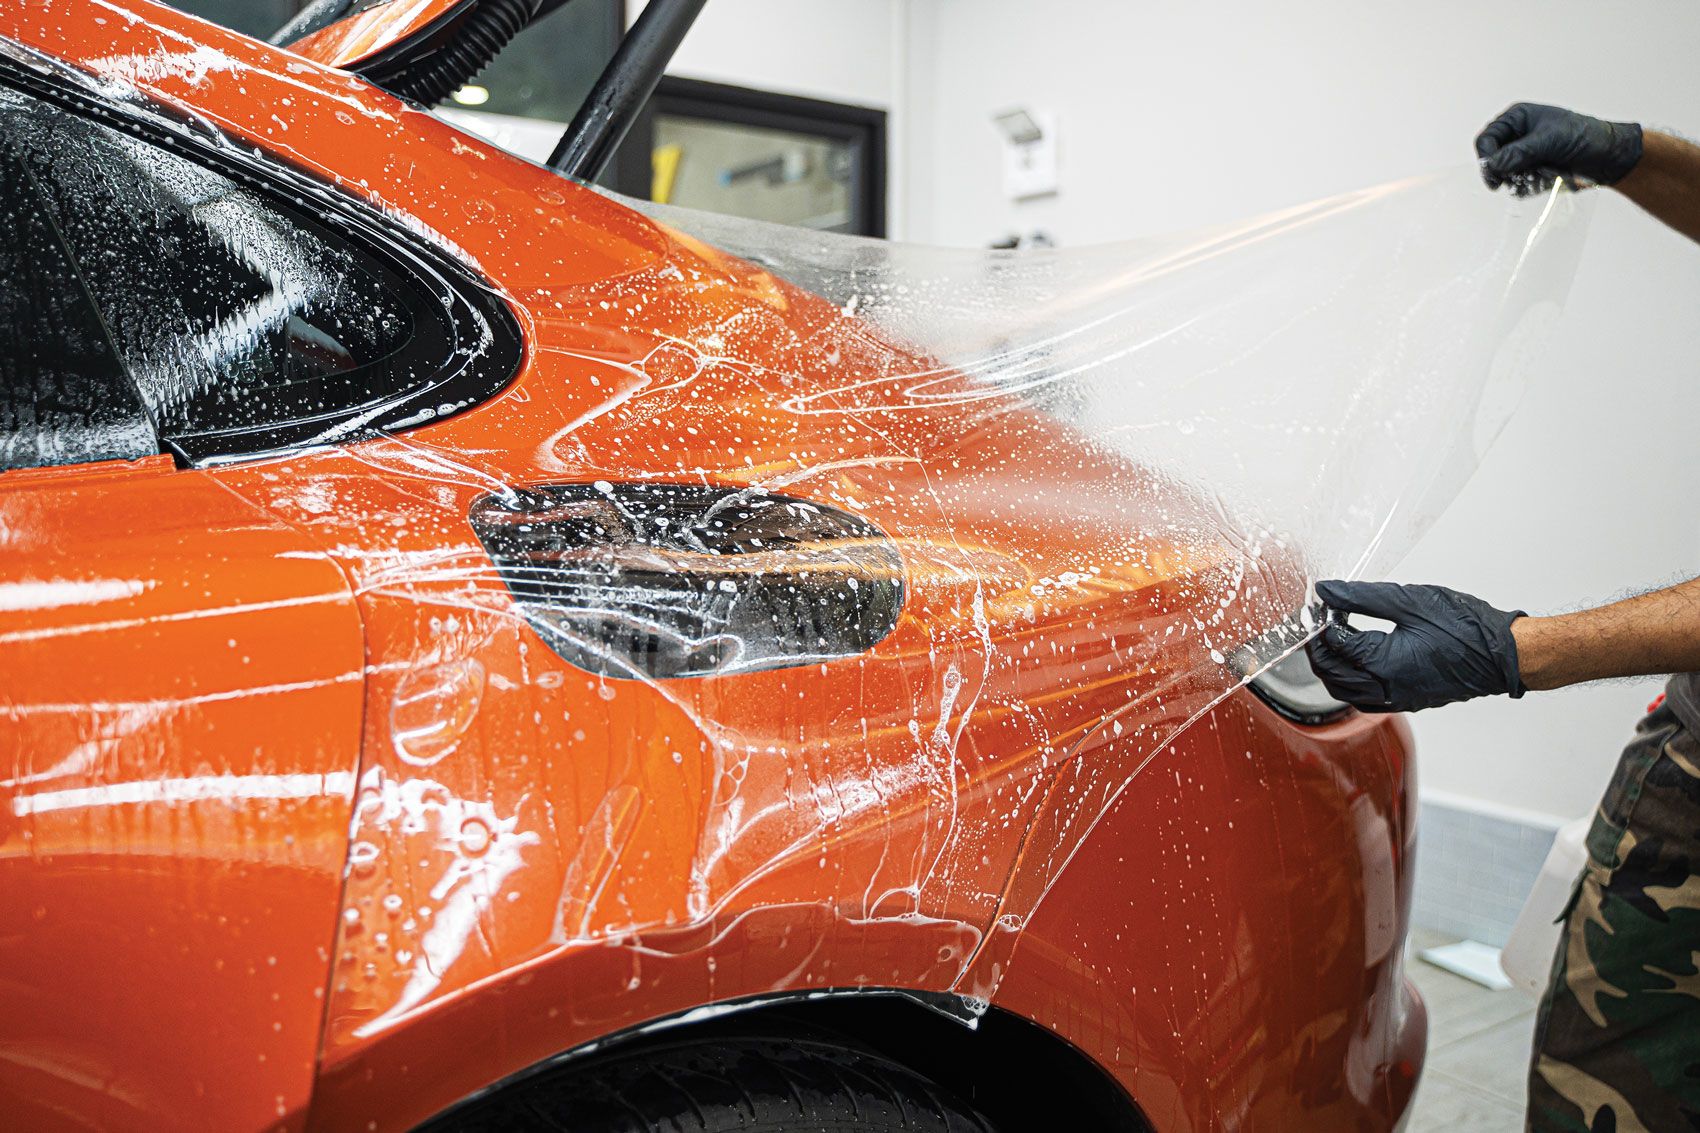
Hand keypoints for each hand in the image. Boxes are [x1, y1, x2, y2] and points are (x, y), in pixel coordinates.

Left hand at [1306, 580, 1526, 712]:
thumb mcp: (1409, 602)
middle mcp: (1386, 689)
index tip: (1322, 602)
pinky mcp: (1407, 701)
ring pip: (1345, 692)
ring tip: (1335, 636)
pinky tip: (1357, 659)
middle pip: (1331, 674)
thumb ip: (1361, 597)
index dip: (1320, 621)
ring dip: (1333, 667)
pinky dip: (1351, 680)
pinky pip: (1365, 698)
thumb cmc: (1466, 627)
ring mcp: (1397, 699)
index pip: (1332, 645)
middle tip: (1322, 619)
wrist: (1506, 655)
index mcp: (1383, 665)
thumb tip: (1327, 591)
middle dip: (1320, 647)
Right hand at [1475, 103, 1642, 194]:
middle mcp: (1517, 136)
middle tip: (1510, 182)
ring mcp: (1524, 156)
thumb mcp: (1550, 140)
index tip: (1495, 174)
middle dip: (1501, 171)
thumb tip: (1492, 165)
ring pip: (1502, 175)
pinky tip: (1541, 184)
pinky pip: (1516, 186)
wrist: (1610, 157)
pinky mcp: (1531, 173)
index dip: (1487, 157)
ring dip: (1515, 181)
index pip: (1487, 139)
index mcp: (1518, 118)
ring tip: (1535, 178)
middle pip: (1490, 159)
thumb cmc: (1585, 137)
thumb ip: (1519, 152)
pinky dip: (1525, 189)